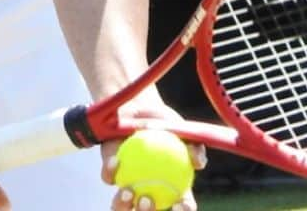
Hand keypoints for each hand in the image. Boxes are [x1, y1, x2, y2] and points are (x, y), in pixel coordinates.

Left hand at [102, 96, 206, 210]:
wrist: (139, 107)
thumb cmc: (164, 121)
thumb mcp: (182, 130)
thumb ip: (193, 144)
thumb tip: (198, 162)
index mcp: (172, 186)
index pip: (181, 205)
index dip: (182, 210)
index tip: (180, 203)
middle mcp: (149, 190)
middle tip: (147, 201)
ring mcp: (129, 184)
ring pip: (123, 205)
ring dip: (124, 205)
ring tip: (128, 192)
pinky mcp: (110, 173)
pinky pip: (108, 177)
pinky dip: (111, 171)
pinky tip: (115, 161)